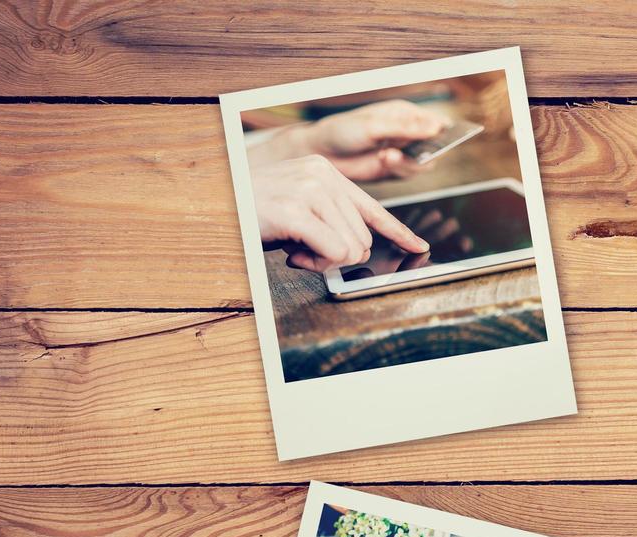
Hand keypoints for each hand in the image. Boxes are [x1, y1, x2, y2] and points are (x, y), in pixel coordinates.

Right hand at [250, 155, 427, 272]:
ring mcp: (309, 190)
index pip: (373, 207)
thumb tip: (356, 250)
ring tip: (295, 248)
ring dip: (323, 261)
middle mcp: (322, 176)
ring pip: (351, 248)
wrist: (217, 206)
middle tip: (305, 251)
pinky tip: (293, 254)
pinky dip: (316, 263)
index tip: (419, 246)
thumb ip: (330, 222)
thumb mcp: (299, 212)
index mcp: (326, 173)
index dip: (399, 232)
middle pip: (363, 237)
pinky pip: (334, 253)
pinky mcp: (297, 211)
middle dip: (338, 255)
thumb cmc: (255, 213)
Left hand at [302, 100, 449, 180]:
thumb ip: (406, 128)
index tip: (446, 136)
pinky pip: (409, 173)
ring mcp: (402, 152)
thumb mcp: (375, 125)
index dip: (445, 130)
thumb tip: (436, 127)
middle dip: (427, 150)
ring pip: (424, 162)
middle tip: (414, 151)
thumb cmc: (343, 131)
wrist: (321, 154)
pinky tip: (384, 160)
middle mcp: (407, 133)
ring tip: (388, 155)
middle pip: (435, 145)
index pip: (436, 121)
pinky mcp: (394, 170)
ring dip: (409, 161)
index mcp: (405, 114)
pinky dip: (400, 169)